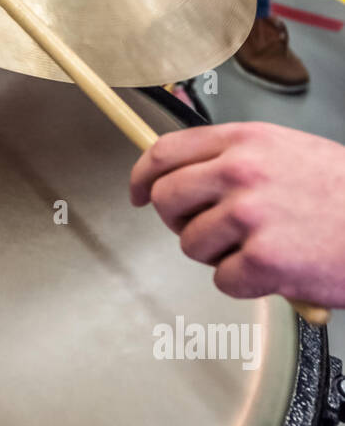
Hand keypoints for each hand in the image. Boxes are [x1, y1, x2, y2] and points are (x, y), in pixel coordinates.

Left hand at [130, 122, 344, 307]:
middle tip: (208, 231)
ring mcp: (249, 216)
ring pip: (192, 245)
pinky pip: (224, 281)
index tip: (137, 193)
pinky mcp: (261, 260)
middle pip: (165, 200)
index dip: (142, 177)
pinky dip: (247, 284)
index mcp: (245, 141)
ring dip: (218, 256)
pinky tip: (278, 269)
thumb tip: (192, 175)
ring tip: (261, 248)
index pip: (165, 153)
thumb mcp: (289, 152)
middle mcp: (240, 172)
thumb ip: (238, 158)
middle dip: (179, 221)